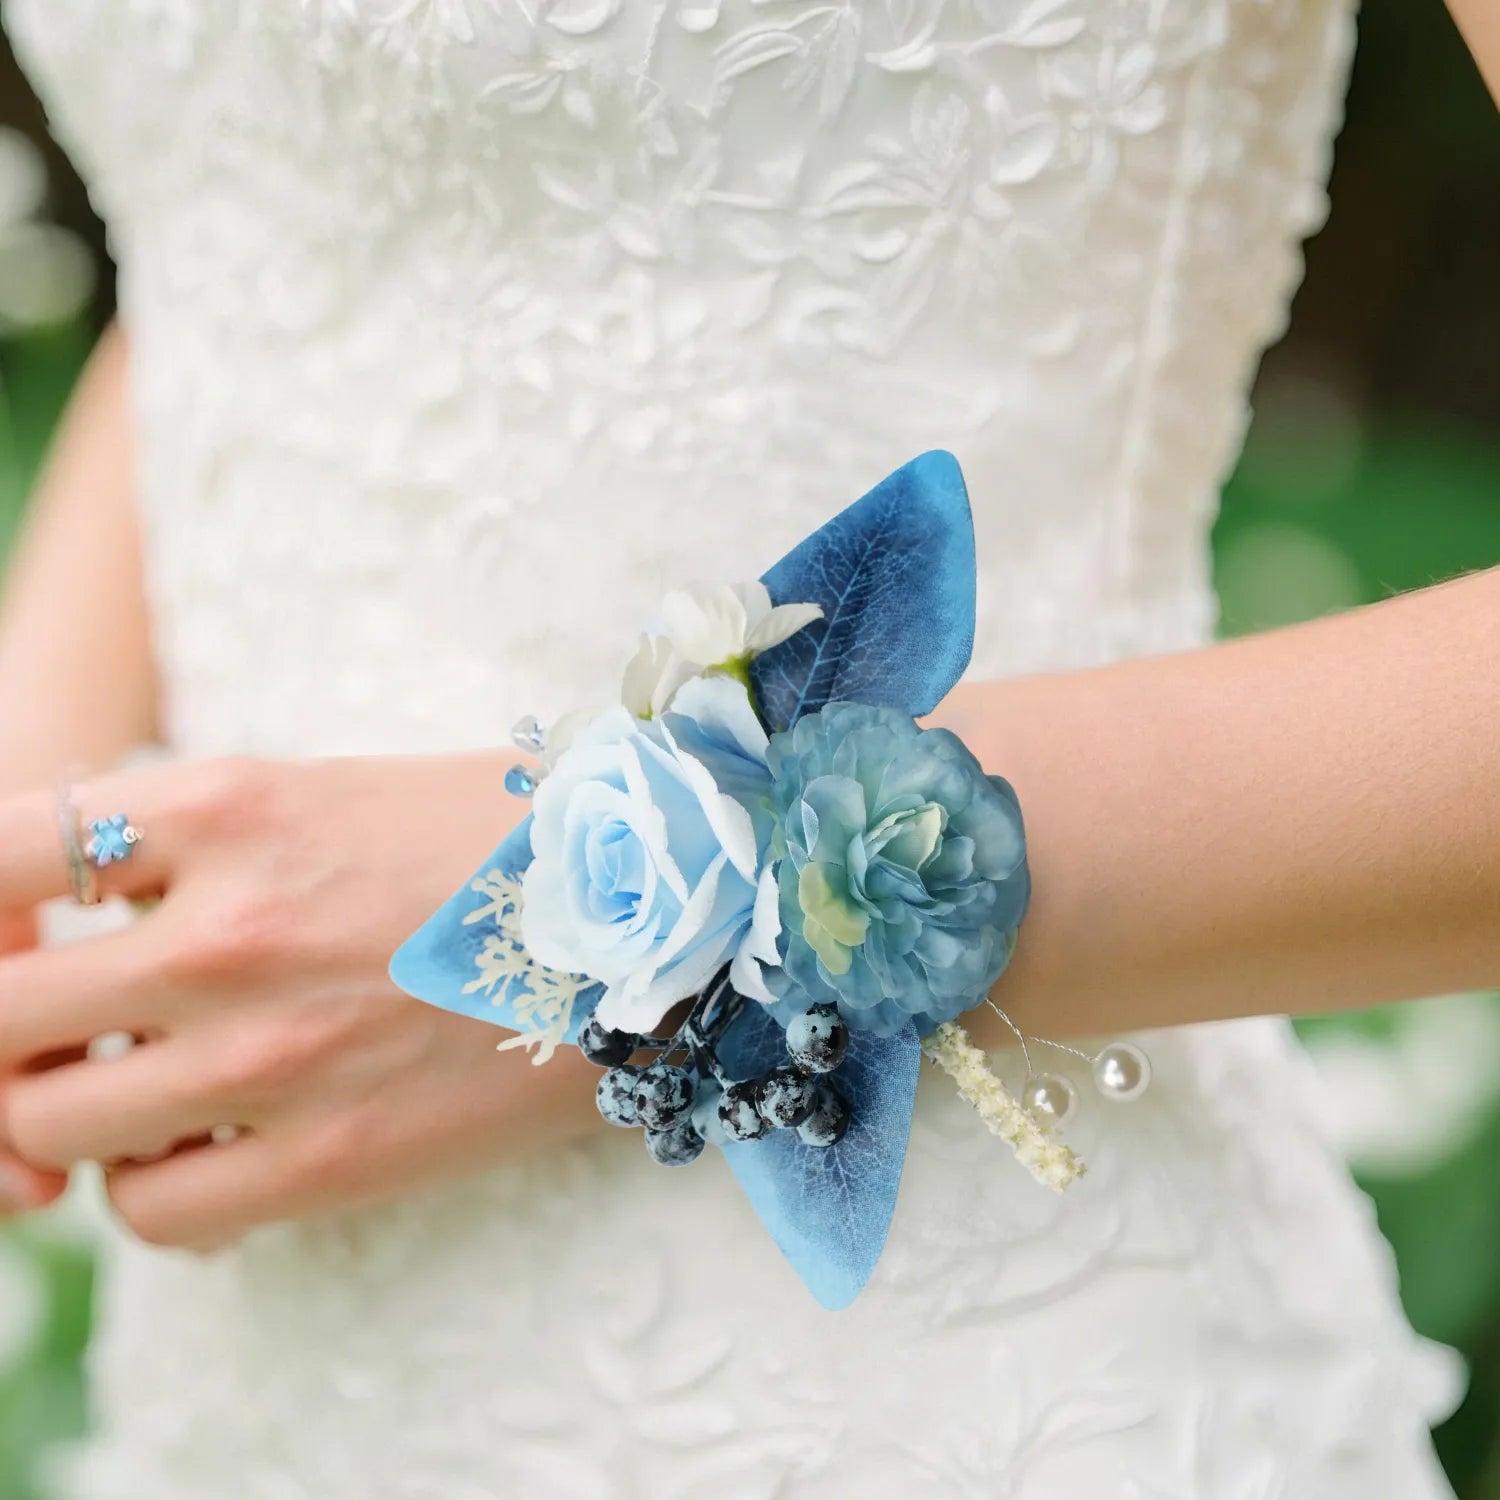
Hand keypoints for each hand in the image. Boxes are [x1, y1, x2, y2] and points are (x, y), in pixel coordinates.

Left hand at [0, 756, 599, 1248]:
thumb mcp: (340, 789)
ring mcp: (270, 1053)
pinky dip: (158, 1184)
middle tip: (71, 1023)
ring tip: (157, 1079)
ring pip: (50, 1124)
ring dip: (77, 1108)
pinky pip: (152, 1211)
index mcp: (233, 804)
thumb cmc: (509, 835)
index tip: (25, 927)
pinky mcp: (327, 1160)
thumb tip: (84, 916)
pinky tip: (220, 1141)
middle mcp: (228, 929)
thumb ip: (197, 842)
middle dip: (11, 1023)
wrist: (669, 914)